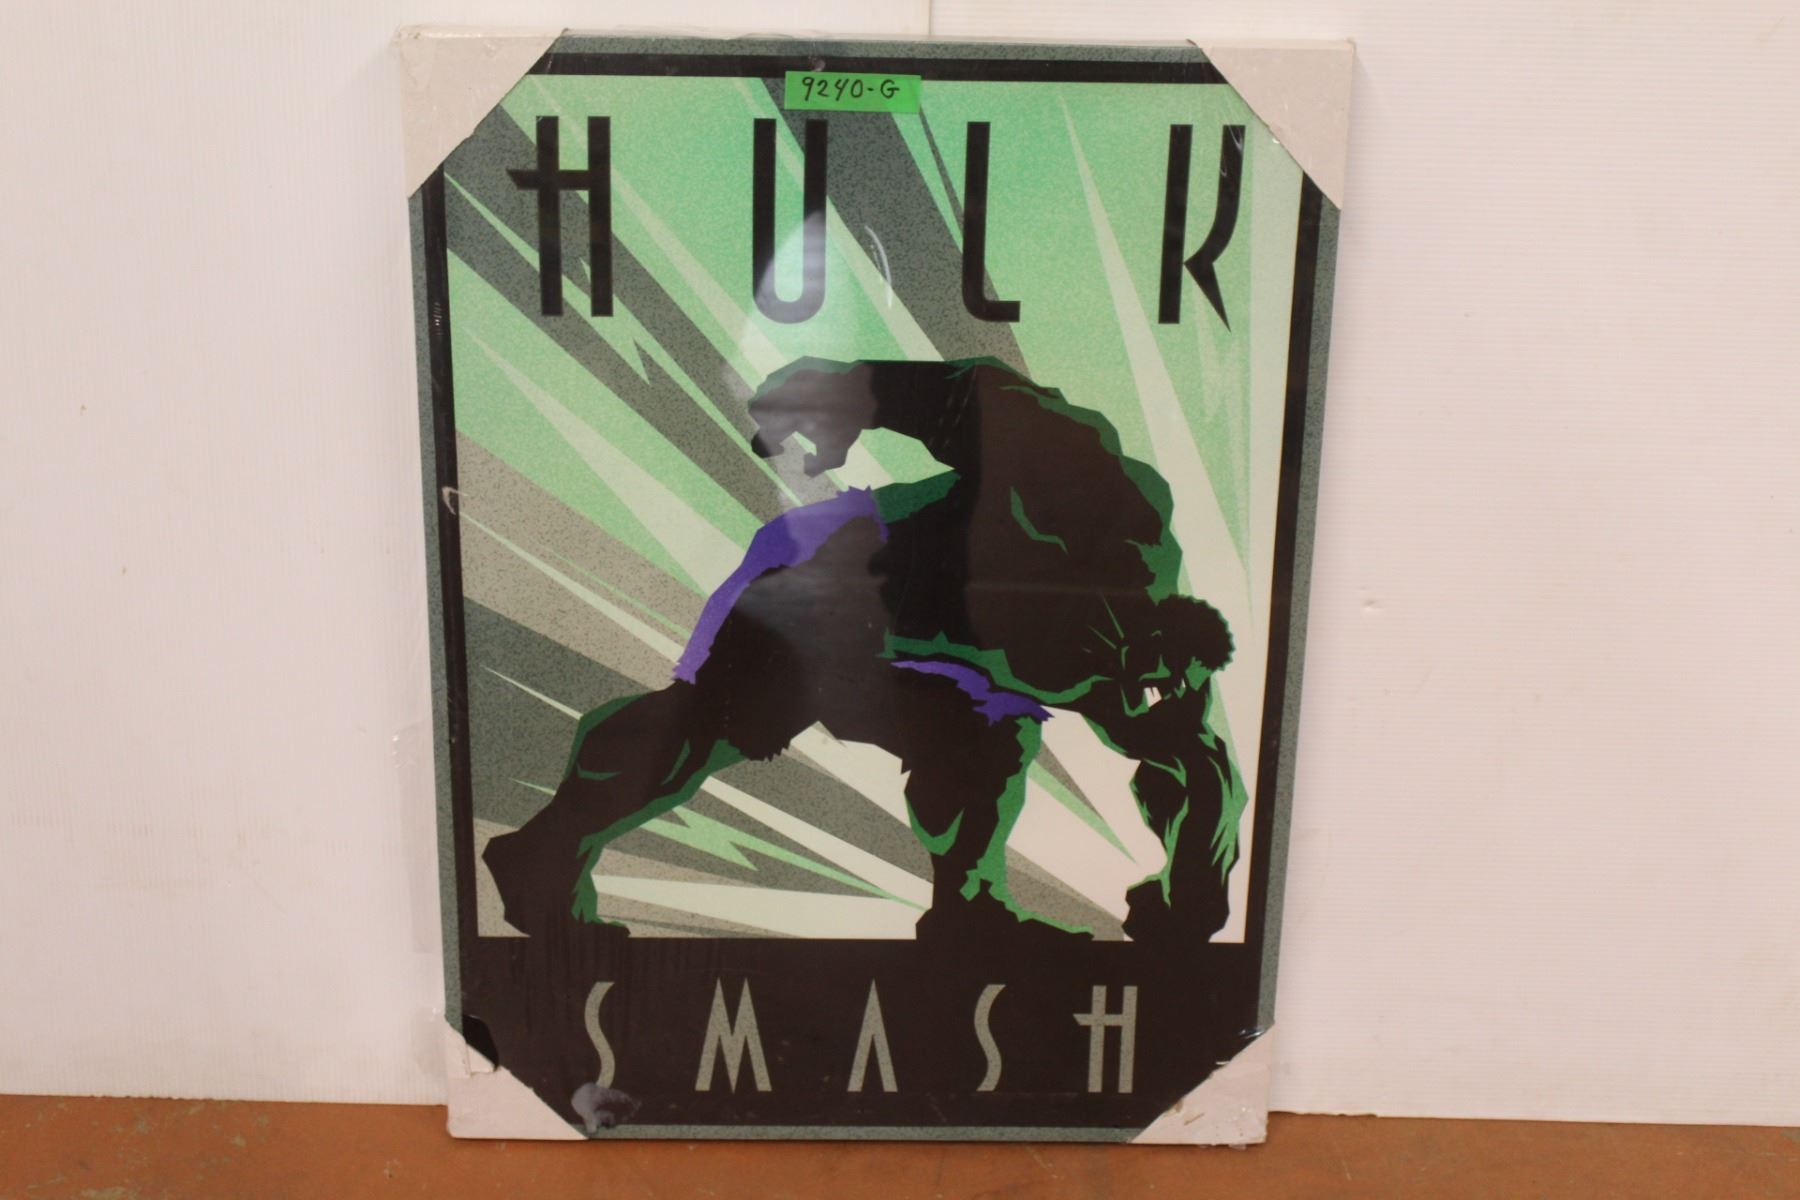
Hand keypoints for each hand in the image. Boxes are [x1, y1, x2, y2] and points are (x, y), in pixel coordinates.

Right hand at [749, 362, 877, 474]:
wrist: (864, 391)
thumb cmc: (847, 423)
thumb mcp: (835, 453)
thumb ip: (816, 466)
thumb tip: (805, 466)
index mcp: (785, 419)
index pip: (762, 437)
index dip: (766, 449)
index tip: (781, 450)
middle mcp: (781, 397)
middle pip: (756, 409)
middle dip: (763, 421)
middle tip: (779, 426)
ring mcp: (788, 379)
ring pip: (766, 390)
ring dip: (771, 402)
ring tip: (788, 409)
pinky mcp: (798, 367)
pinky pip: (783, 377)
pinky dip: (786, 388)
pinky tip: (801, 395)